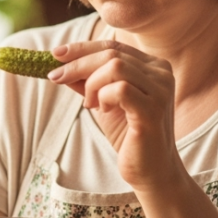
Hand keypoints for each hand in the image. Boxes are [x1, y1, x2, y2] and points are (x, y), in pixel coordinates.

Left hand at [47, 40, 180, 186]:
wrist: (150, 170)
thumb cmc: (129, 136)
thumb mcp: (104, 102)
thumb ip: (87, 82)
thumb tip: (60, 64)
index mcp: (153, 66)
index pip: (113, 46)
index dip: (82, 48)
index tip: (56, 54)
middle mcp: (161, 73)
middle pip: (111, 53)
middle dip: (78, 64)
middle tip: (57, 78)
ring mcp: (160, 90)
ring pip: (115, 67)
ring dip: (92, 84)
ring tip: (90, 104)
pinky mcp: (153, 109)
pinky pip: (121, 89)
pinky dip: (103, 97)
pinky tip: (103, 110)